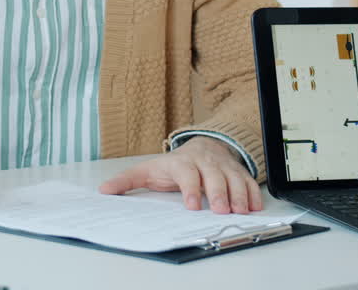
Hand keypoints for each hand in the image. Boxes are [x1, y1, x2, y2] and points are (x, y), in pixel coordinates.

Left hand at [98, 137, 261, 213]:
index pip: (187, 173)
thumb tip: (103, 190)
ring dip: (238, 195)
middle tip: (221, 211)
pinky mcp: (237, 171)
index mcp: (182, 163)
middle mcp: (204, 163)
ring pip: (233, 178)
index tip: (192, 206)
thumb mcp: (148, 170)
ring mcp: (223, 166)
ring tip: (240, 211)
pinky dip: (254, 194)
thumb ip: (127, 181)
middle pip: (214, 176)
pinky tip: (254, 207)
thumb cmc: (172, 164)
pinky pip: (249, 181)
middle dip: (218, 193)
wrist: (202, 146)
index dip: (191, 189)